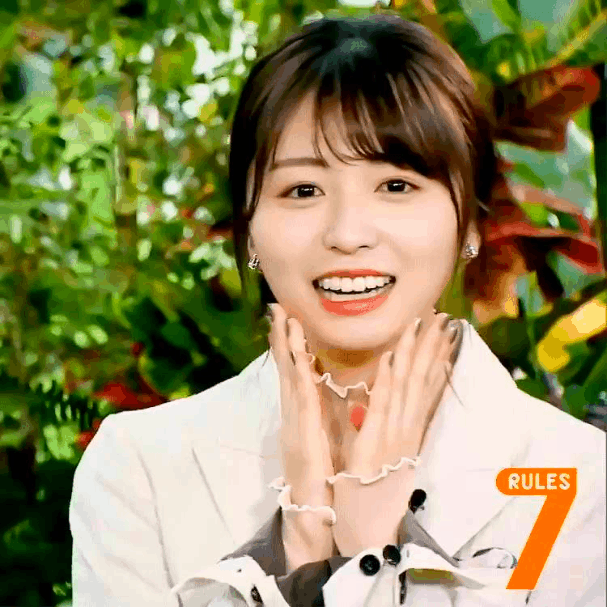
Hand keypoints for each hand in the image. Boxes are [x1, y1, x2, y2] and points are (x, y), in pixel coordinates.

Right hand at [268, 304, 336, 568]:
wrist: (312, 508)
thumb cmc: (319, 475)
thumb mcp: (320, 438)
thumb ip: (319, 415)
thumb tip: (325, 393)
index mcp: (299, 413)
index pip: (292, 372)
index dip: (288, 346)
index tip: (287, 321)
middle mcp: (292, 411)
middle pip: (284, 367)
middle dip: (281, 337)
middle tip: (277, 308)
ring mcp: (294, 418)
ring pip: (289, 374)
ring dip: (286, 345)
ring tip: (283, 318)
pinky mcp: (303, 427)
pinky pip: (301, 393)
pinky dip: (299, 370)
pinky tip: (300, 352)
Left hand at [332, 312, 457, 555]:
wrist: (369, 533)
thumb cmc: (373, 496)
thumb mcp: (386, 458)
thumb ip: (388, 428)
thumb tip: (388, 402)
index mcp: (409, 431)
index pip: (425, 387)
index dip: (434, 357)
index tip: (442, 331)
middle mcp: (407, 429)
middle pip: (422, 381)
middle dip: (431, 347)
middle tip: (442, 317)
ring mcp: (394, 435)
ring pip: (407, 387)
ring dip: (415, 353)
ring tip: (423, 324)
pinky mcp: (374, 444)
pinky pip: (382, 406)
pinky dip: (388, 380)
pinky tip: (393, 356)